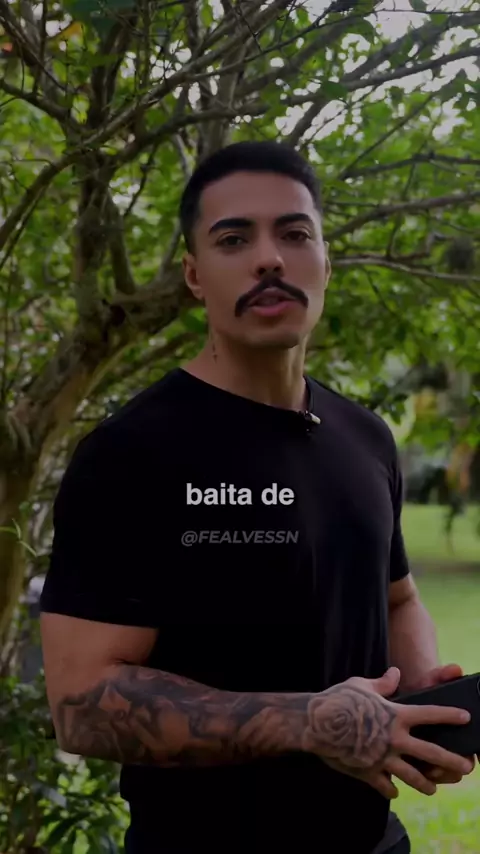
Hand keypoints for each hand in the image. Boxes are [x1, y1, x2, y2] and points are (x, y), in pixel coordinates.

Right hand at [301, 666, 471, 799]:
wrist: (315, 724)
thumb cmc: (338, 699)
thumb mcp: (361, 685)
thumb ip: (382, 683)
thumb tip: (395, 673)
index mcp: (396, 715)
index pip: (430, 714)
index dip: (449, 715)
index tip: (465, 717)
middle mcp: (394, 738)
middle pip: (431, 753)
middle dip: (452, 761)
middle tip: (468, 768)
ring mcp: (383, 758)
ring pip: (413, 776)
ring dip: (426, 784)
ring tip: (433, 790)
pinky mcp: (369, 772)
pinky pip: (385, 786)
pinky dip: (391, 789)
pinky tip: (394, 791)